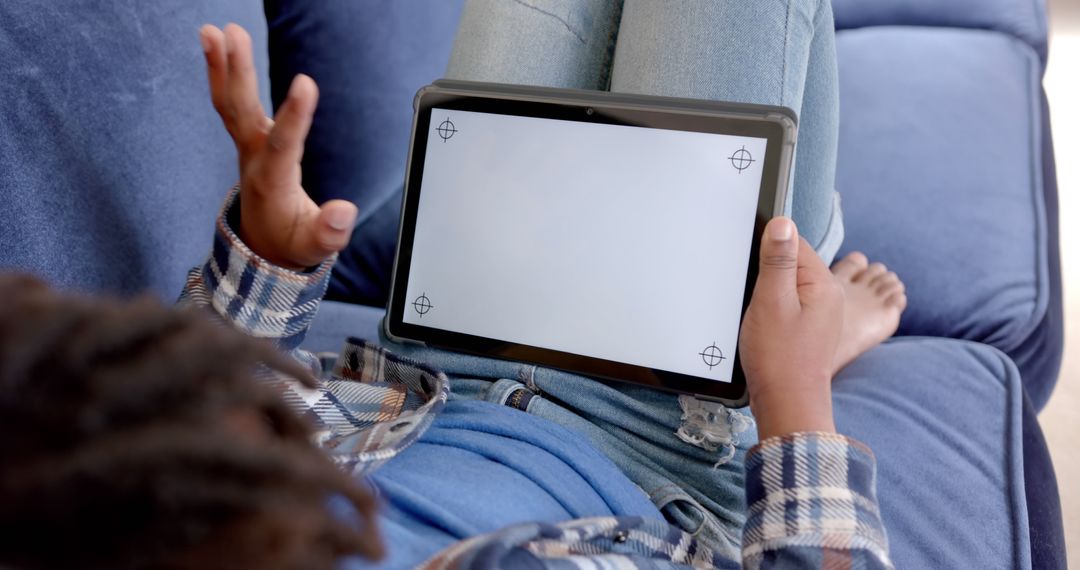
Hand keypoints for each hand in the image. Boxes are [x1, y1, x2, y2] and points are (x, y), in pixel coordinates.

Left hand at [200, 24, 356, 269]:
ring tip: (214, 29)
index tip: (306, 83)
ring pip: (231, 104)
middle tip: (233, 35)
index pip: (284, 144)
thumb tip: (343, 211)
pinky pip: (230, 104)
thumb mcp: (315, 247)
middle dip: (238, 74)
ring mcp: (247, 148)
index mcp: (274, 182)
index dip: (294, 115)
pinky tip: (218, 45)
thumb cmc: (292, 243)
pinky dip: (222, 74)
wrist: (265, 248)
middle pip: (243, 112)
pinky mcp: (247, 140)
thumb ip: (329, 232)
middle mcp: (254, 159)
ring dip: (220, 66)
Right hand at [739, 217, 842, 439]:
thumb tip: (783, 223)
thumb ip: (778, 261)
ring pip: (789, 283)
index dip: (768, 249)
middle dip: (768, 271)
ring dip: (769, 290)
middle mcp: (828, 295)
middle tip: (756, 298)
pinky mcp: (809, 326)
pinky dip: (773, 305)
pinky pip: (789, 301)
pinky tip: (764, 322)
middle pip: (792, 262)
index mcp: (823, 284)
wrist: (787, 403)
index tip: (753, 267)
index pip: (795, 242)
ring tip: (760, 314)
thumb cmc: (779, 357)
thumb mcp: (772, 301)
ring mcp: (821, 312)